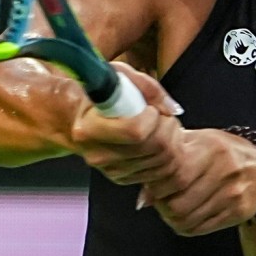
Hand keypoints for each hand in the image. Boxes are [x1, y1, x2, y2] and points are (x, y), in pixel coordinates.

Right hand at [69, 63, 183, 185]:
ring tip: (160, 125)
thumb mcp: (119, 76)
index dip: (153, 117)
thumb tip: (171, 109)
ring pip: (162, 160)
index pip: (135, 130)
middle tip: (161, 114)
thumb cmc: (102, 94)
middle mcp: (97, 154)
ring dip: (171, 139)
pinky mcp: (121, 178)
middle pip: (154, 146)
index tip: (150, 108)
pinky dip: (168, 155)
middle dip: (167, 126)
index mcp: (89, 128)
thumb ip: (149, 88)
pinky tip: (157, 140)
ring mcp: (110, 170)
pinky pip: (160, 172)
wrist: (84, 117)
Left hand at [138, 128, 255, 236]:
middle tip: (161, 199)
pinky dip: (186, 226)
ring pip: (186, 220)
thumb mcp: (196, 143)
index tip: (154, 185)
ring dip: (171, 218)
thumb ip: (167, 162)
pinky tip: (187, 214)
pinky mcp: (238, 212)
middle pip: (178, 204)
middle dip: (162, 205)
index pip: (174, 177)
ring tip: (172, 206)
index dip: (157, 186)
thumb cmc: (220, 152)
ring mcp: (233, 194)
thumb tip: (144, 197)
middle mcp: (225, 171)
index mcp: (211, 148)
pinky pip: (199, 229)